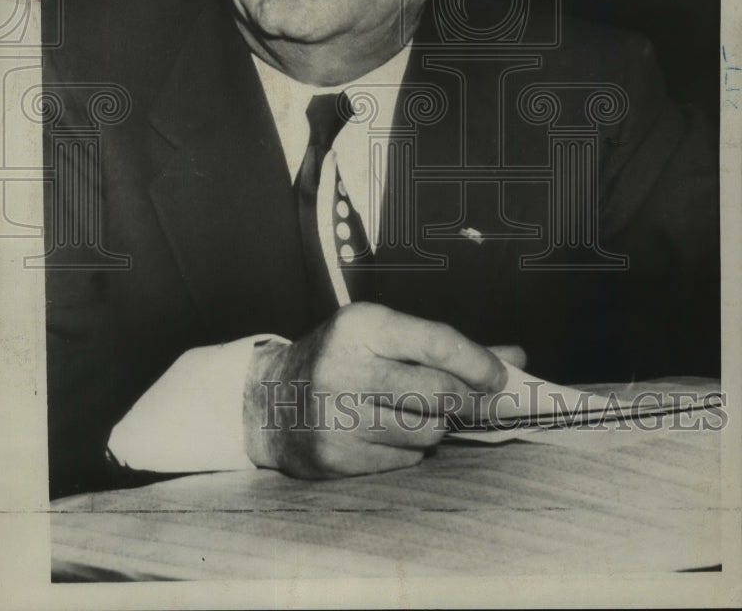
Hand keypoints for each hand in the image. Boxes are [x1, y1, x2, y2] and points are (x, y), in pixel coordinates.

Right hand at [243, 302, 510, 477]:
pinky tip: (390, 432)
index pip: (436, 342)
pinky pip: (405, 458)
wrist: (268, 401)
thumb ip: (447, 347)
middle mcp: (347, 367)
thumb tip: (515, 357)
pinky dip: (411, 448)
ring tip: (418, 412)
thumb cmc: (340, 361)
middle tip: (474, 401)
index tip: (498, 376)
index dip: (478, 362)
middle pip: (439, 392)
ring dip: (437, 425)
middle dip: (467, 400)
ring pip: (427, 430)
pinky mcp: (336, 456)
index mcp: (362, 326)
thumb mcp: (383, 337)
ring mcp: (338, 416)